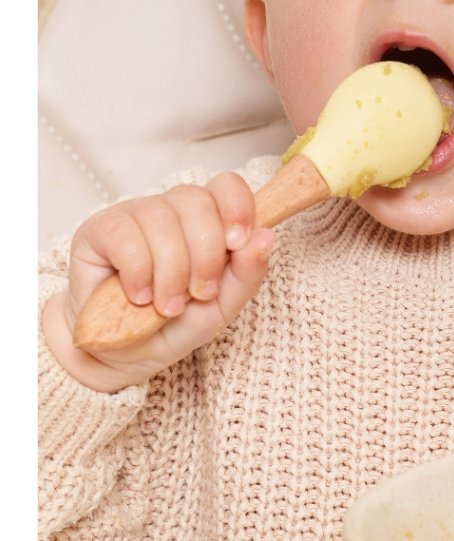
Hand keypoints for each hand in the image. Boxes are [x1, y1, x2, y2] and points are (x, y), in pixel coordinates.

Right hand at [41, 173, 274, 392]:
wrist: (119, 354)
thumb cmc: (170, 327)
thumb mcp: (219, 309)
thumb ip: (246, 275)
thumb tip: (267, 236)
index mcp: (206, 221)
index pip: (227, 186)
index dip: (237, 207)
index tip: (236, 245)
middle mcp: (171, 211)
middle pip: (197, 201)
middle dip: (205, 255)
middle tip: (199, 294)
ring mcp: (134, 216)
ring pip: (162, 218)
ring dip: (171, 271)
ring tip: (167, 305)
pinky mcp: (99, 230)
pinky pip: (125, 234)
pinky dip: (138, 271)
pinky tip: (139, 296)